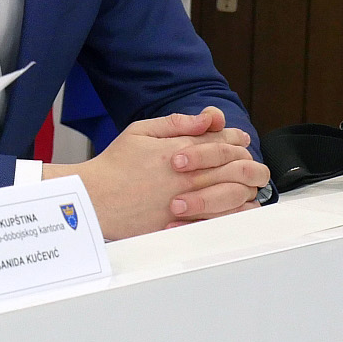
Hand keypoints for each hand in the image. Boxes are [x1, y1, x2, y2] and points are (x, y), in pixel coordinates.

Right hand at [45, 107, 268, 240]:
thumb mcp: (141, 130)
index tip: (237, 139)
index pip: (225, 140)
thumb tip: (209, 117)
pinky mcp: (185, 224)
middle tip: (247, 163)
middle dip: (248, 162)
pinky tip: (235, 208)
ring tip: (243, 185)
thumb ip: (177, 122)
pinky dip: (235, 213)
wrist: (94, 199)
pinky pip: (222, 221)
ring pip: (237, 193)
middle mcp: (189, 175)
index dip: (236, 138)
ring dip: (245, 187)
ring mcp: (189, 201)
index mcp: (180, 149)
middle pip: (238, 166)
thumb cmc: (114, 165)